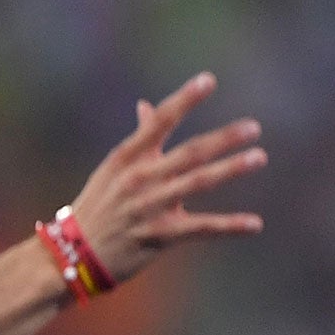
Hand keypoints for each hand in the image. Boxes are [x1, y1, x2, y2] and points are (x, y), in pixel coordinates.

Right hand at [67, 72, 266, 285]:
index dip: (184, 99)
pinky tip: (255, 224)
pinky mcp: (161, 236)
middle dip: (222, 138)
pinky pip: (202, 228)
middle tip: (253, 127)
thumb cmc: (98, 205)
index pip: (160, 121)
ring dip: (231, 169)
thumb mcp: (114, 168)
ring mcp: (151, 206)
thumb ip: (139, 138)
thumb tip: (147, 105)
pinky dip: (230, 226)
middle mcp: (141, 177)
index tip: (208, 80)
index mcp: (128, 156)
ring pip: (198, 183)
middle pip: (189, 152)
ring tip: (259, 157)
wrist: (75, 253)